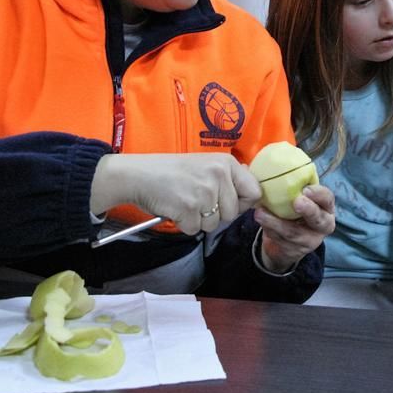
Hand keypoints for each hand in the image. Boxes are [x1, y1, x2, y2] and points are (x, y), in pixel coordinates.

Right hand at [91, 153, 261, 234]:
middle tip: (197, 200)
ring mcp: (204, 192)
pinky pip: (195, 229)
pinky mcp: (189, 208)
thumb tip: (253, 191)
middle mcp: (218, 175)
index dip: (243, 203)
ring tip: (184, 202)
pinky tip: (175, 208)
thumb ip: (228, 177)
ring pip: (214, 224)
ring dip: (199, 220)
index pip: (255, 191)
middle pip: (234, 213)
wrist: (138, 174)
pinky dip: (184, 224)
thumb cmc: (172, 171)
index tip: (229, 203)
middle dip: (216, 214)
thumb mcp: (206, 164)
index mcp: (226, 163)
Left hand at [254, 184, 334, 272]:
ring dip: (276, 222)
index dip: (318, 194)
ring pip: (294, 232)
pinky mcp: (296, 252)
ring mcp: (311, 240)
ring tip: (260, 213)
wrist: (285, 242)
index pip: (327, 198)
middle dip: (308, 210)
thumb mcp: (293, 198)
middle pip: (319, 219)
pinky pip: (281, 241)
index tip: (305, 189)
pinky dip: (269, 230)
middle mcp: (323, 224)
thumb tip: (253, 166)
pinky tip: (261, 222)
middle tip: (296, 202)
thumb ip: (285, 185)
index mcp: (325, 207)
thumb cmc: (291, 211)